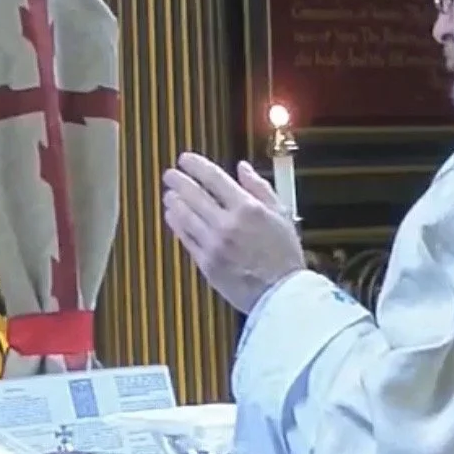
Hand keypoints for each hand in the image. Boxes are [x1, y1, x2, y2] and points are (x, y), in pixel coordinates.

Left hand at [162, 154, 305, 313]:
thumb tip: (242, 168)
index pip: (214, 178)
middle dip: (178, 180)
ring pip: (185, 215)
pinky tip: (172, 216)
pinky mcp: (206, 263)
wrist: (281, 293)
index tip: (185, 159)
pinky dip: (176, 224)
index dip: (196, 165)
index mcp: (248, 208)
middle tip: (170, 174)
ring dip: (174, 201)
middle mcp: (227, 223)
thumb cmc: (285, 255)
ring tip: (169, 194)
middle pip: (193, 194)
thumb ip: (260, 188)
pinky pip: (185, 238)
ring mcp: (214, 244)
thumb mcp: (282, 214)